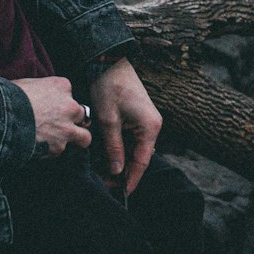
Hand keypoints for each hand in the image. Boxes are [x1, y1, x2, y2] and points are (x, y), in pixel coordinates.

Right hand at [12, 76, 91, 157]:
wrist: (4, 117)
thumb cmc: (11, 96)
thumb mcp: (29, 83)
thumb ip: (42, 90)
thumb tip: (38, 96)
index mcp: (62, 86)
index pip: (69, 94)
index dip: (60, 101)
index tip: (51, 106)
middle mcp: (70, 106)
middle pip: (81, 114)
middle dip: (73, 119)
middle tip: (60, 123)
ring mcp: (67, 128)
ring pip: (84, 137)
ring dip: (76, 139)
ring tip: (62, 140)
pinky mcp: (59, 147)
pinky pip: (60, 150)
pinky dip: (52, 149)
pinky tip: (39, 145)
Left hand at [90, 57, 161, 195]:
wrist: (108, 60)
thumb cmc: (109, 86)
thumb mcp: (108, 120)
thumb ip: (114, 147)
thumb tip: (117, 171)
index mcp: (150, 127)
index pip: (142, 161)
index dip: (130, 179)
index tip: (120, 194)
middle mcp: (152, 125)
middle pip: (139, 156)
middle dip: (123, 171)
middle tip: (105, 183)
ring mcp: (145, 120)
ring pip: (133, 148)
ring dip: (119, 159)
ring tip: (102, 172)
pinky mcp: (136, 116)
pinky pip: (130, 137)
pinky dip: (119, 147)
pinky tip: (105, 155)